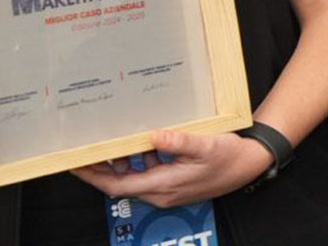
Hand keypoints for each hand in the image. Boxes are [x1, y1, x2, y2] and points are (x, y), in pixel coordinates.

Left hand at [72, 129, 272, 207]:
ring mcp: (167, 189)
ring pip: (134, 178)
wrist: (249, 165)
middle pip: (121, 183)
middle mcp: (161, 192)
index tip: (77, 164)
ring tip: (109, 144)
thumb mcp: (206, 146)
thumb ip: (180, 142)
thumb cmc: (230, 157)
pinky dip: (139, 161)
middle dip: (101, 169)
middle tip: (84, 152)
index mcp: (164, 185)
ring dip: (120, 164)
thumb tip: (155, 136)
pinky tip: (142, 144)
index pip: (118, 185)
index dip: (94, 175)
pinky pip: (148, 174)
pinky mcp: (174, 183)